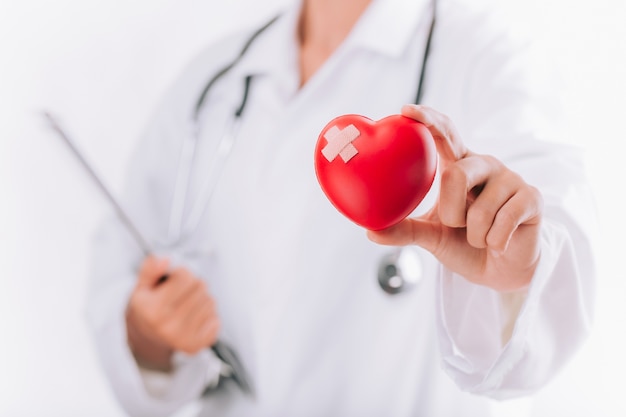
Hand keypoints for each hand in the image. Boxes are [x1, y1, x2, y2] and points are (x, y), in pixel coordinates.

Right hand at [126, 257, 220, 369]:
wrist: (148, 338)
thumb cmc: (149, 307)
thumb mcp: (142, 286)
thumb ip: (150, 269)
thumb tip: (164, 260)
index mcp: (153, 309)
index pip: (185, 277)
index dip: (183, 273)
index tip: (176, 278)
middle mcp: (167, 326)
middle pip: (200, 287)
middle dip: (194, 284)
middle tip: (183, 292)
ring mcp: (182, 338)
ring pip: (210, 302)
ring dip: (203, 299)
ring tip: (188, 304)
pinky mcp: (195, 346)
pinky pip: (216, 320)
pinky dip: (209, 315)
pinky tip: (195, 318)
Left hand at [368, 105, 542, 291]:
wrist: (499, 271)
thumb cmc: (463, 244)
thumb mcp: (430, 236)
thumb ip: (403, 230)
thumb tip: (369, 230)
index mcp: (458, 165)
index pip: (444, 134)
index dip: (428, 119)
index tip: (406, 110)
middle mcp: (484, 164)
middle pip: (456, 175)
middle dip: (450, 212)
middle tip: (455, 226)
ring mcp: (511, 179)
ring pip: (479, 208)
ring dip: (474, 234)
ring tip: (481, 236)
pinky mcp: (532, 197)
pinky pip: (503, 221)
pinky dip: (493, 241)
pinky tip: (499, 242)